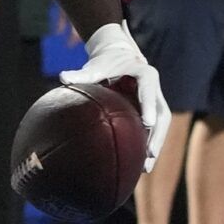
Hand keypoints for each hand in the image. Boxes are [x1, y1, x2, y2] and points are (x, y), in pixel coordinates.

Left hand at [60, 23, 167, 171]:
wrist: (118, 56)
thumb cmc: (106, 62)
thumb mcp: (96, 66)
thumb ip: (82, 73)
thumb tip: (63, 77)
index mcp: (145, 75)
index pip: (148, 91)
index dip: (148, 106)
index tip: (148, 122)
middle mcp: (154, 88)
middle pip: (161, 114)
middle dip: (158, 134)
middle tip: (150, 153)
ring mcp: (155, 100)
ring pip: (161, 124)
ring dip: (156, 144)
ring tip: (146, 166)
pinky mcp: (151, 110)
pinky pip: (154, 129)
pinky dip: (149, 144)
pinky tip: (141, 163)